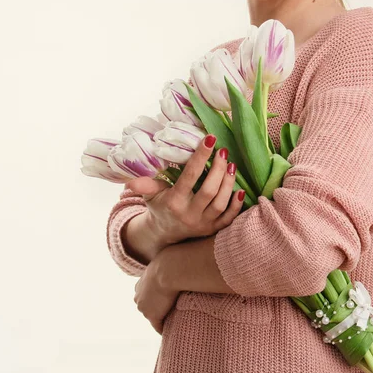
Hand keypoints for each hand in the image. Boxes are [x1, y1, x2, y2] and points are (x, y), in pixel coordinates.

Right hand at [123, 134, 245, 262]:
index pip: (189, 177)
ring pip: (220, 204)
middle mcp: (189, 214)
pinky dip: (236, 205)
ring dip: (228, 183)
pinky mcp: (213, 230)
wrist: (165, 233)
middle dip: (218, 169)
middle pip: (209, 191)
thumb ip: (144, 186)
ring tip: (231, 165)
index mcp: (173, 202)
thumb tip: (131, 182)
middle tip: (223, 151)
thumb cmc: (159, 206)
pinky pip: (228, 219)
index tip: (210, 139)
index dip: (200, 157)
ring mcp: (203, 224)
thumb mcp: (149, 195)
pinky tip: (241, 190)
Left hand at [134, 256, 177, 333]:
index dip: (156, 300)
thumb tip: (177, 258)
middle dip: (156, 310)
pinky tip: (171, 330)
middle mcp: (138, 297)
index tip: (164, 302)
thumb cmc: (171, 262)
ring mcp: (144, 308)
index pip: (147, 296)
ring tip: (171, 322)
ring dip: (161, 319)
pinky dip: (164, 328)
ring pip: (152, 317)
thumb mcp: (164, 263)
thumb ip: (166, 266)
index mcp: (140, 285)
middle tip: (169, 313)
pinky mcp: (153, 316)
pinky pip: (158, 326)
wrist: (169, 270)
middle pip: (147, 308)